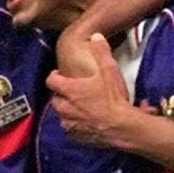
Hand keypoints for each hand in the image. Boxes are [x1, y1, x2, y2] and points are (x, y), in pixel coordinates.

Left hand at [46, 33, 140, 147]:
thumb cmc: (114, 99)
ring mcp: (69, 124)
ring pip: (61, 115)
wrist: (122, 128)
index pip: (51, 80)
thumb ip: (101, 52)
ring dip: (67, 110)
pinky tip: (85, 121)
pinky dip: (74, 125)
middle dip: (61, 94)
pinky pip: (69, 129)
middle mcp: (65, 107)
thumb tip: (96, 36)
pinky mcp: (75, 137)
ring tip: (79, 107)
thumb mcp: (110, 71)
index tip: (60, 74)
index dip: (54, 75)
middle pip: (55, 99)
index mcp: (70, 90)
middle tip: (73, 91)